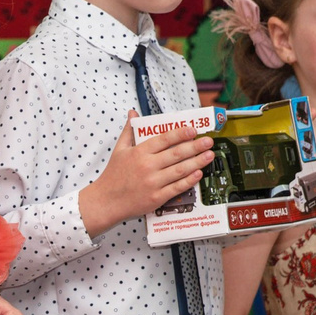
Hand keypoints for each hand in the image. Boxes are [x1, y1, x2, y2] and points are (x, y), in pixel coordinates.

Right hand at [79, 110, 211, 230]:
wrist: (106, 201)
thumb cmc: (113, 175)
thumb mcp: (119, 149)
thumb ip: (128, 130)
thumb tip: (133, 113)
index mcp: (139, 153)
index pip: (164, 139)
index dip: (180, 133)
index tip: (193, 129)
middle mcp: (147, 166)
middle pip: (176, 154)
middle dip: (195, 146)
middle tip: (208, 141)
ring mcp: (153, 183)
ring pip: (180, 170)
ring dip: (197, 162)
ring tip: (209, 155)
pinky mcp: (157, 197)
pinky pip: (177, 187)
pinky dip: (189, 180)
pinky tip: (199, 173)